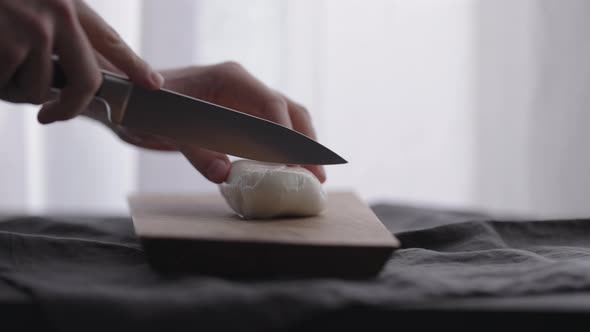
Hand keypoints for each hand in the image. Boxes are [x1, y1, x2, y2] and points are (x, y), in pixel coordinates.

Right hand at [0, 0, 162, 122]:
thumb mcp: (31, 2)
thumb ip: (52, 30)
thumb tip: (61, 81)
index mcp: (66, 2)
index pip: (110, 40)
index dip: (135, 65)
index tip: (153, 85)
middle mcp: (57, 15)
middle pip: (86, 80)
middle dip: (70, 107)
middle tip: (50, 116)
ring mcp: (32, 30)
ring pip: (39, 89)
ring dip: (14, 88)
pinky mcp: (5, 44)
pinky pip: (7, 87)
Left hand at [88, 62, 326, 183]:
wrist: (127, 100)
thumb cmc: (144, 106)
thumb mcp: (168, 129)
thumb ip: (197, 151)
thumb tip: (227, 175)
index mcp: (230, 79)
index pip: (272, 104)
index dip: (289, 135)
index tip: (300, 162)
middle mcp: (243, 86)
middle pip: (289, 110)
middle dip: (306, 142)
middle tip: (317, 174)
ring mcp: (243, 100)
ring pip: (285, 120)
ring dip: (299, 146)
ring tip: (310, 175)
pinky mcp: (239, 116)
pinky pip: (269, 131)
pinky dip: (283, 150)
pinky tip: (288, 169)